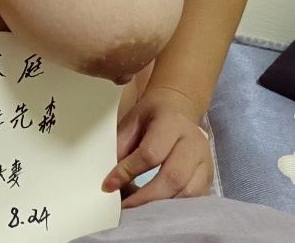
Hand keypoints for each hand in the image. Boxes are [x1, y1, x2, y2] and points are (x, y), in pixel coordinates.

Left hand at [101, 85, 212, 207]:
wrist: (178, 107)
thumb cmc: (152, 115)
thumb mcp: (132, 121)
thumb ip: (122, 145)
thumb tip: (111, 177)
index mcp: (171, 123)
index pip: (150, 153)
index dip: (128, 171)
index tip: (109, 185)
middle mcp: (193, 143)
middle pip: (173, 177)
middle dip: (147, 197)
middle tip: (125, 207)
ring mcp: (205, 160)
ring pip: (188, 192)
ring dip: (162, 206)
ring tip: (139, 211)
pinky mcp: (209, 175)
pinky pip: (195, 198)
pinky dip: (175, 207)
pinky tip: (156, 209)